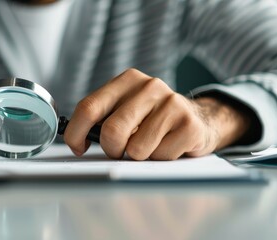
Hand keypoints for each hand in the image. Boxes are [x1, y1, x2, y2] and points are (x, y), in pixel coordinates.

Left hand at [64, 68, 250, 159]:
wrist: (200, 119)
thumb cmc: (152, 119)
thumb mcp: (126, 108)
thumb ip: (103, 117)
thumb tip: (77, 141)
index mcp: (127, 80)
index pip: (88, 107)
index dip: (76, 133)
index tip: (78, 147)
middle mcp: (149, 86)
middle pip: (111, 131)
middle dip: (111, 149)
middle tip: (119, 150)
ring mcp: (171, 103)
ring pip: (136, 149)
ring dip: (138, 156)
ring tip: (150, 144)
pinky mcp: (189, 123)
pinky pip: (159, 156)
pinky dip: (159, 159)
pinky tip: (168, 145)